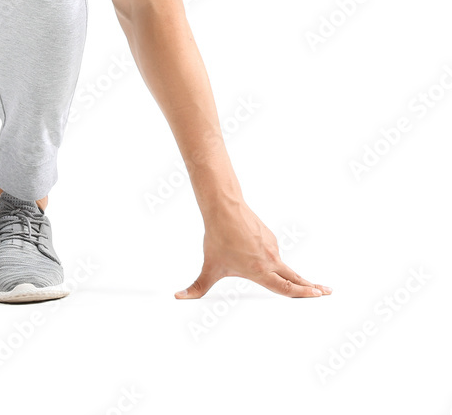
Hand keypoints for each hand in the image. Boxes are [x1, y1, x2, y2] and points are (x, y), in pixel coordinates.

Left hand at [174, 201, 331, 299]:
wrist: (223, 208)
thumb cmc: (218, 238)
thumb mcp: (209, 267)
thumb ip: (197, 287)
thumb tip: (178, 297)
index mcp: (261, 271)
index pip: (286, 288)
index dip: (303, 294)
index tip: (319, 295)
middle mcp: (271, 260)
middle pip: (294, 277)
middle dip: (311, 286)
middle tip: (327, 291)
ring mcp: (272, 246)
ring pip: (281, 263)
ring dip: (287, 272)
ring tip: (280, 272)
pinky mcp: (268, 235)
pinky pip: (270, 250)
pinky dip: (269, 256)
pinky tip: (251, 248)